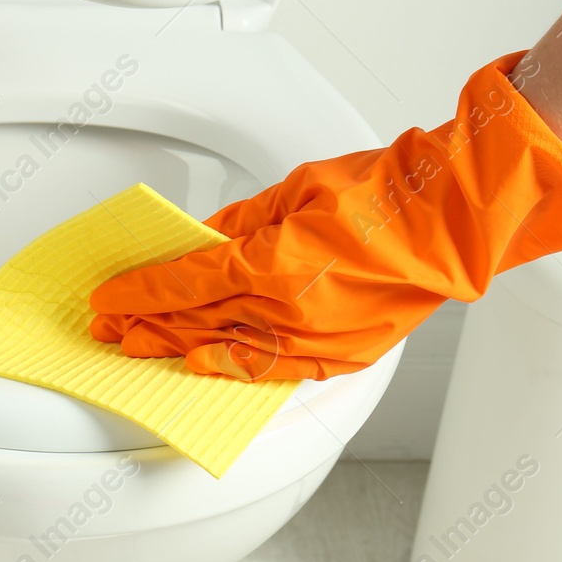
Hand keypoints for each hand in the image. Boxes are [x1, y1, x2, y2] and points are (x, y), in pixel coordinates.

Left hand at [89, 53, 561, 379]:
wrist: (452, 221)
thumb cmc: (383, 194)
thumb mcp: (296, 191)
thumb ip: (243, 223)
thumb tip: (199, 243)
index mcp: (275, 261)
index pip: (186, 282)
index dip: (142, 292)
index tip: (111, 296)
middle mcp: (290, 309)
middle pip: (198, 324)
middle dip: (148, 326)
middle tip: (109, 330)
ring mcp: (318, 340)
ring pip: (229, 353)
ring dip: (180, 351)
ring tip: (142, 352)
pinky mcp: (344, 356)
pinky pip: (277, 371)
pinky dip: (236, 369)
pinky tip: (204, 368)